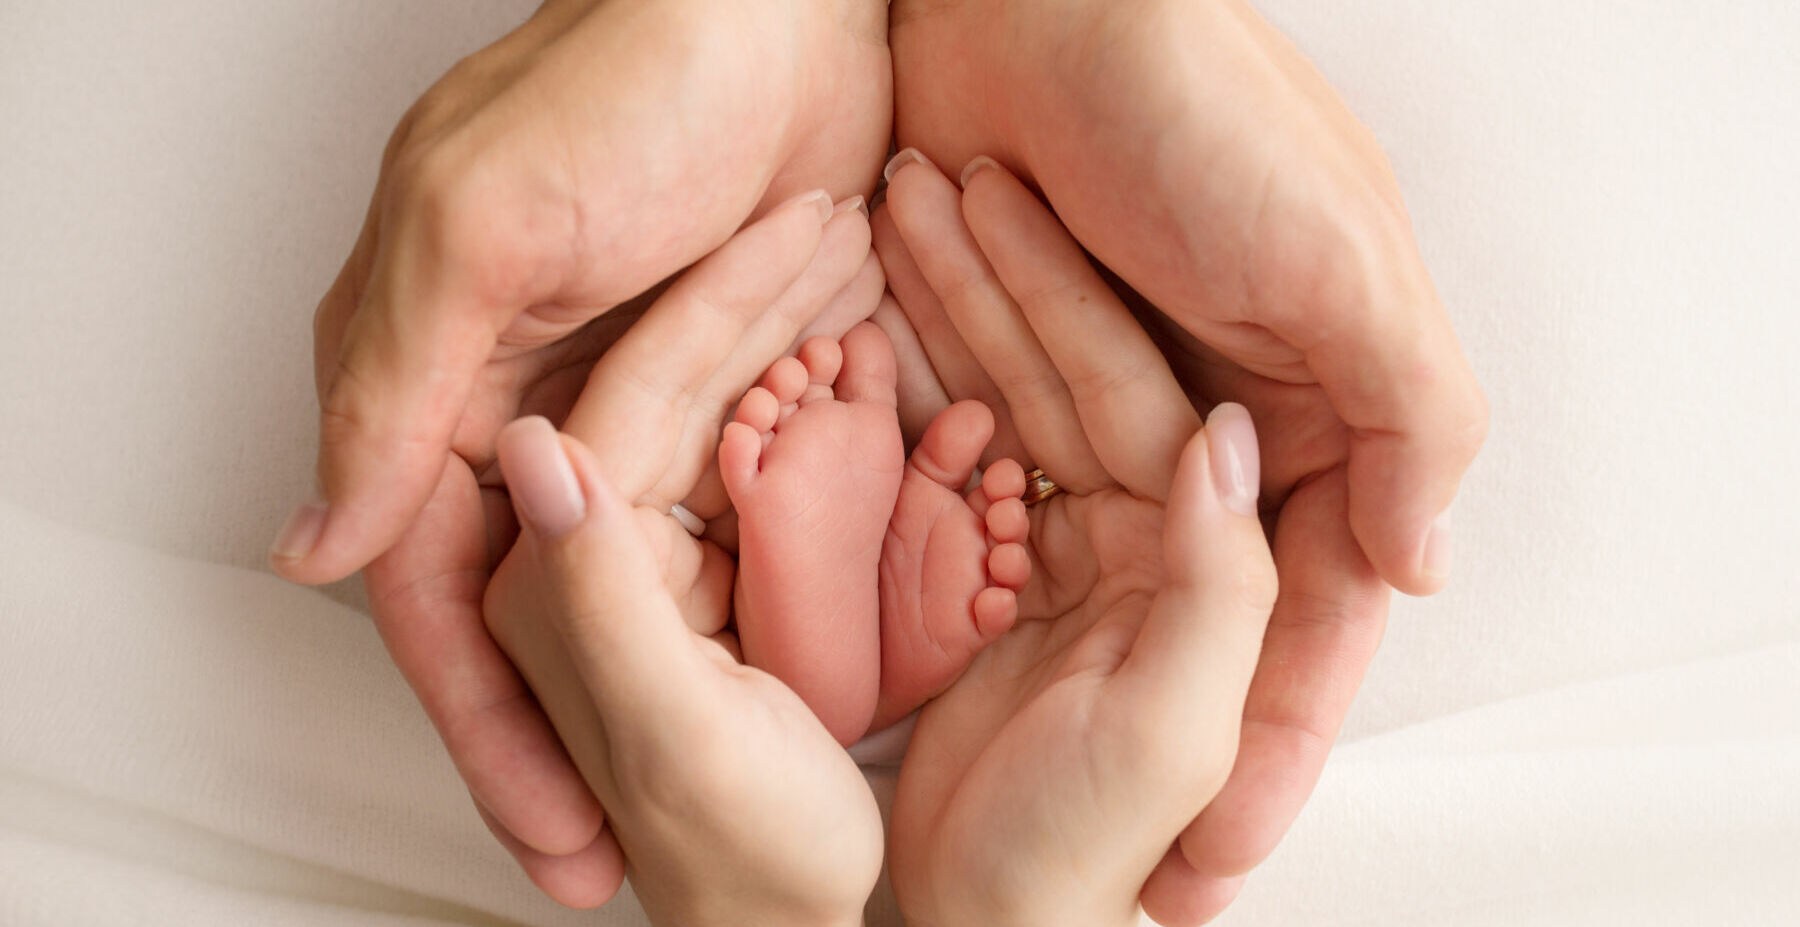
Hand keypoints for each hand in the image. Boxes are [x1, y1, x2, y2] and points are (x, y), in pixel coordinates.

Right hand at [268, 0, 887, 901]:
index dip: (490, 727)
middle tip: (621, 857)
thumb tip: (319, 547)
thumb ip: (396, 387)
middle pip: (535, 618)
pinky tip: (775, 675)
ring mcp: (629, 402)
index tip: (548, 833)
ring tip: (700, 798)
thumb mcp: (483, 225)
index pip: (445, 597)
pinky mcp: (724, 384)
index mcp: (434, 378)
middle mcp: (522, 406)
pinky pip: (721, 522)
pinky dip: (737, 599)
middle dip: (572, 739)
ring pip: (626, 590)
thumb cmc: (632, 78)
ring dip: (654, 686)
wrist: (789, 6)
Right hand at [875, 156, 1277, 926]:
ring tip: (896, 217)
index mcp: (1203, 571)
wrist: (975, 926)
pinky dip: (926, 389)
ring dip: (961, 313)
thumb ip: (1222, 586)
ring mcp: (1068, 554)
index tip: (995, 204)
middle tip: (927, 183)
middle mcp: (1147, 547)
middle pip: (1076, 381)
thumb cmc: (1071, 851)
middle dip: (1001, 281)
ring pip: (1018, 404)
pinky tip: (883, 320)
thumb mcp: (1167, 727)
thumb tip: (1227, 442)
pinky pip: (967, 459)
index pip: (1143, 402)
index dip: (1066, 299)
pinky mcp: (999, 576)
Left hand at [889, 1, 1485, 916]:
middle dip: (1170, 736)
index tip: (1220, 855)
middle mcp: (1228, 409)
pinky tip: (959, 654)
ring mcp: (1117, 391)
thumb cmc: (1196, 104)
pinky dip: (987, 550)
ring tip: (1019, 786)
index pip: (1315, 609)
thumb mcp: (1341, 262)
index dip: (1279, 742)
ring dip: (1075, 662)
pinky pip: (1004, 476)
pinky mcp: (1014, 360)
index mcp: (1327, 399)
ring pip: (1100, 558)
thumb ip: (1410, 419)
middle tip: (1130, 873)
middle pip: (1206, 612)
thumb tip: (1423, 571)